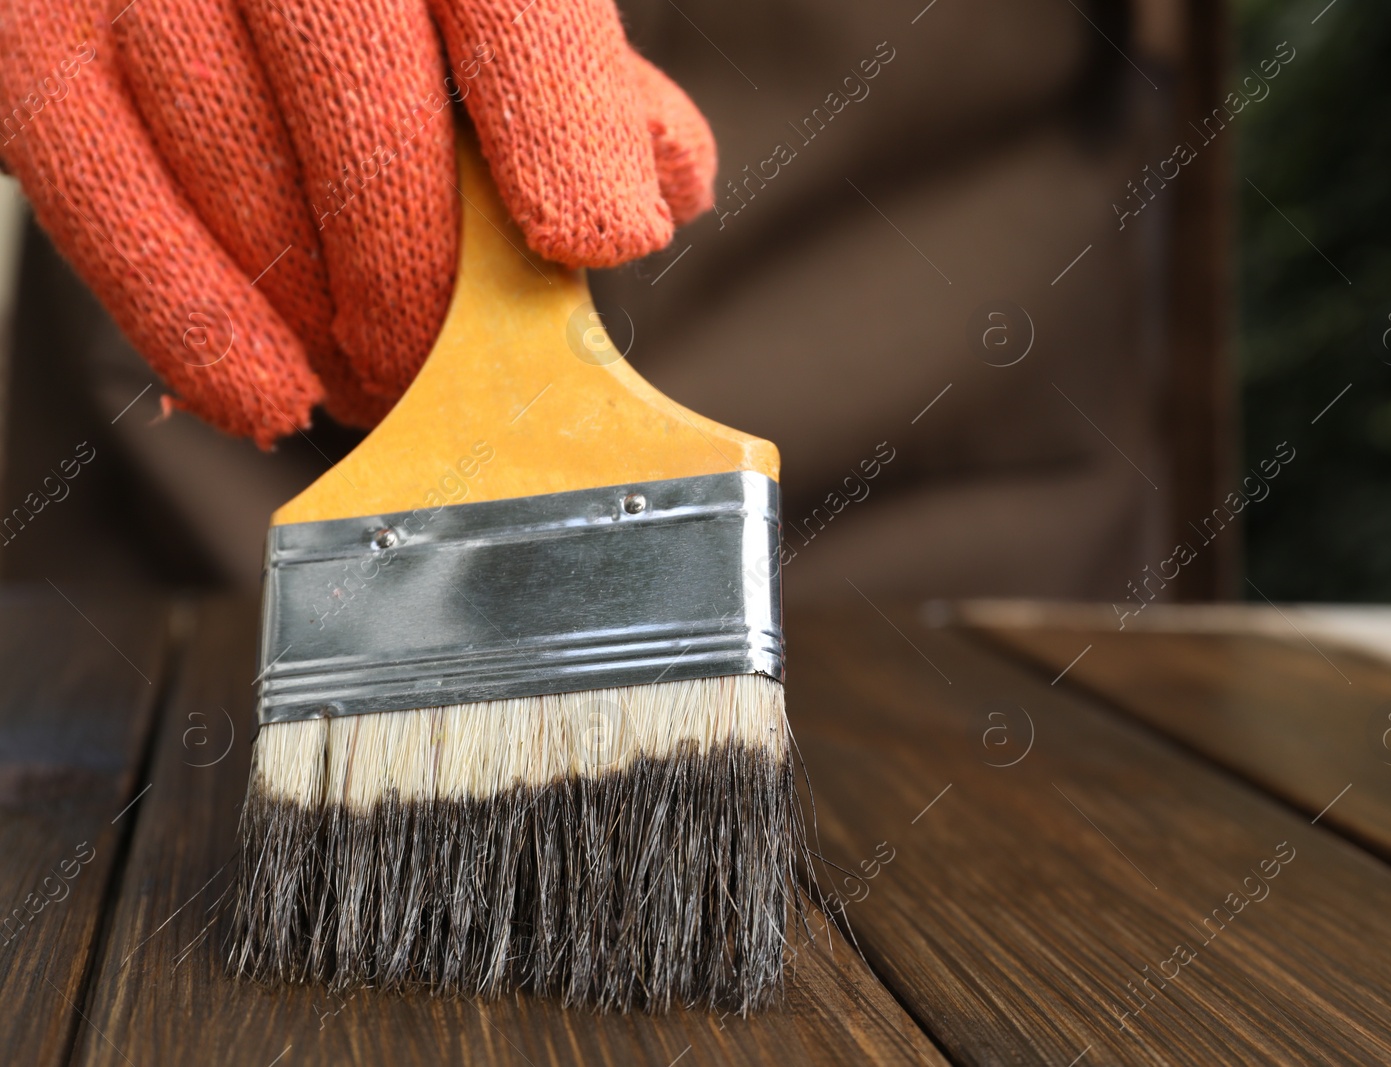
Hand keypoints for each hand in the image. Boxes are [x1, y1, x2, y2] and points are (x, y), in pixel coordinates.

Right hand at [0, 0, 715, 445]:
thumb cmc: (383, 4)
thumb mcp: (496, 14)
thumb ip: (580, 93)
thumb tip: (657, 194)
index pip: (508, 5)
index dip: (558, 126)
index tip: (596, 241)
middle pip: (362, 103)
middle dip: (420, 276)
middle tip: (450, 377)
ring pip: (230, 155)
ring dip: (319, 312)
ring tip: (377, 387)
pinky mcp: (31, 41)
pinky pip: (101, 193)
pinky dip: (194, 318)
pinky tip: (268, 394)